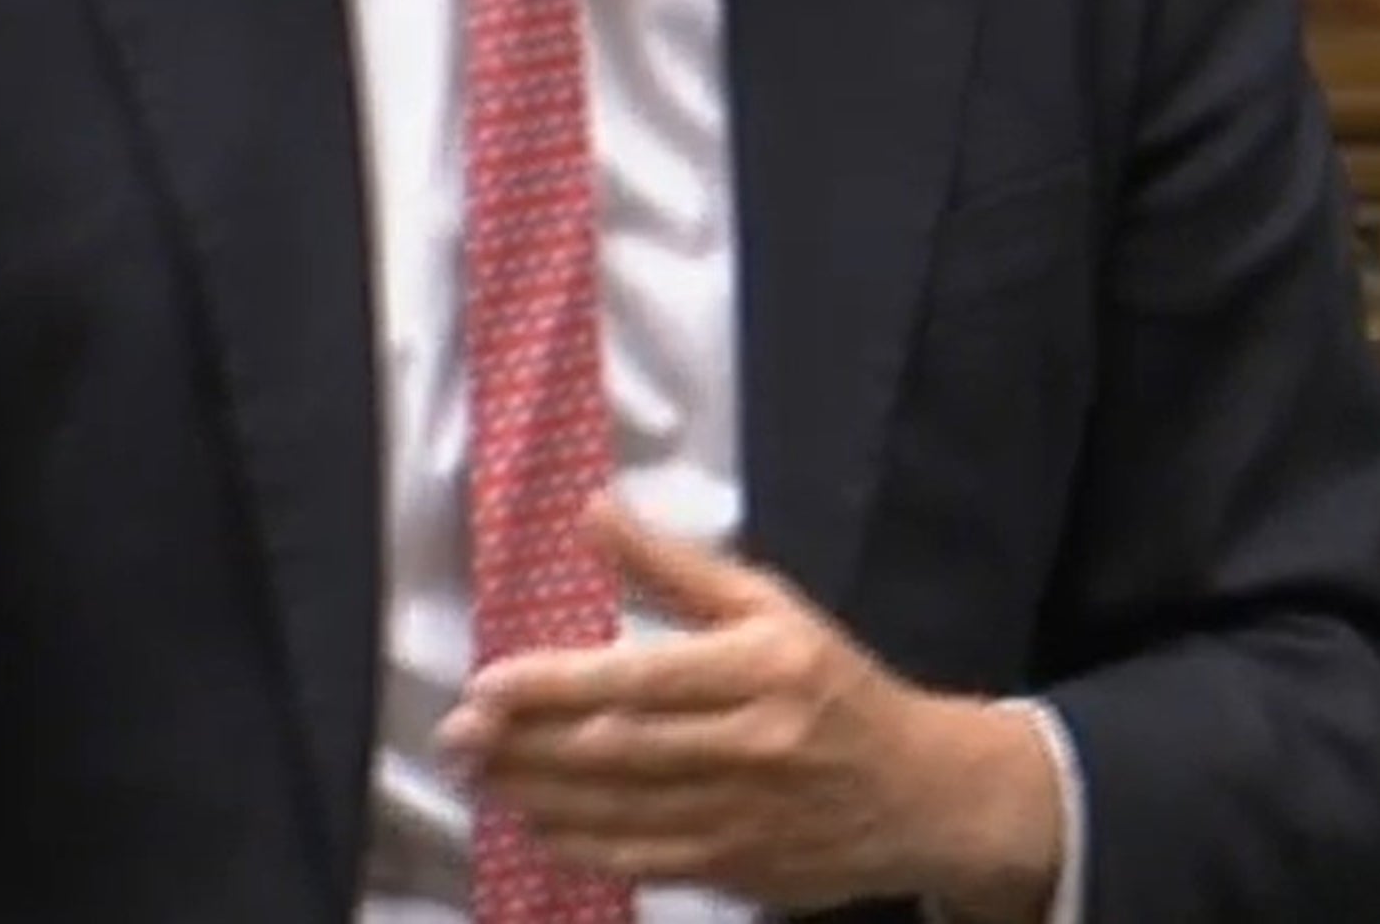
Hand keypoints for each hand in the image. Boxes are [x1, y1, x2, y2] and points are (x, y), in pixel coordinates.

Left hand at [436, 496, 1062, 918]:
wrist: (923, 792)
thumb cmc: (835, 684)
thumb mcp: (769, 605)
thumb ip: (673, 568)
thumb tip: (593, 512)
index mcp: (761, 668)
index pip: (640, 677)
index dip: (555, 685)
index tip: (488, 684)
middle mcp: (752, 744)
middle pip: (617, 749)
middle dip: (525, 745)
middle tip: (456, 737)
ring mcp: (744, 815)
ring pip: (620, 811)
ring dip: (536, 796)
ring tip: (478, 776)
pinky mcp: (738, 867)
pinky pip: (642, 860)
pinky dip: (580, 845)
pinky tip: (534, 825)